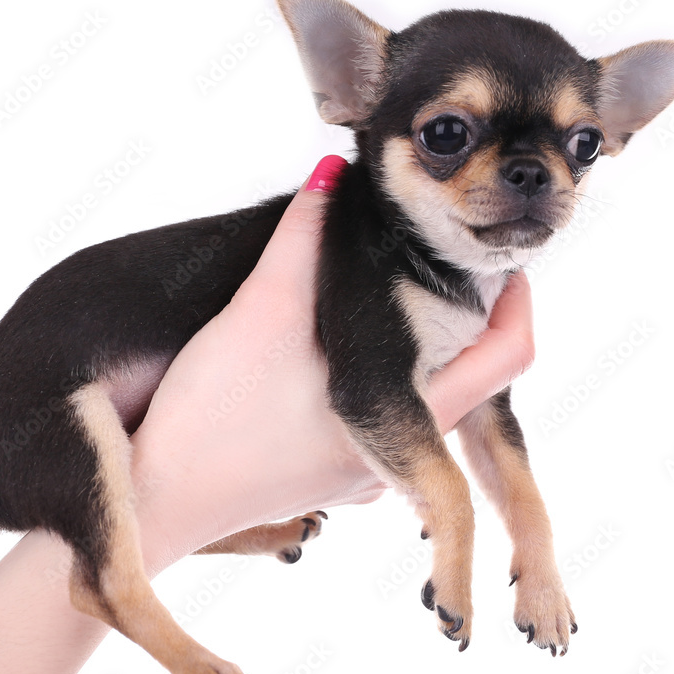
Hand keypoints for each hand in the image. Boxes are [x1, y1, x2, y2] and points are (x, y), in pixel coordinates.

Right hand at [130, 155, 535, 569]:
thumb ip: (301, 239)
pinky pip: (375, 423)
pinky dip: (370, 379)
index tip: (491, 263)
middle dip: (458, 317)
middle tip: (427, 268)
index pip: (507, 359)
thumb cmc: (209, 420)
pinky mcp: (325, 480)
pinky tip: (324, 356)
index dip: (516, 302)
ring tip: (374, 304)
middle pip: (466, 378)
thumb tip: (331, 172)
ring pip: (416, 400)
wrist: (157, 501)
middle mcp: (397, 458)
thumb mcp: (259, 315)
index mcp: (405, 415)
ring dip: (410, 349)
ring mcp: (361, 476)